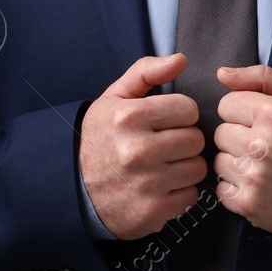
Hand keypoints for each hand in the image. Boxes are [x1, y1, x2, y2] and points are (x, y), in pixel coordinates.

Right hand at [79, 53, 208, 239]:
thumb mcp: (113, 99)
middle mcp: (138, 150)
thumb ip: (146, 71)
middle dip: (183, 140)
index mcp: (129, 117)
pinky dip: (180, 192)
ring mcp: (146, 183)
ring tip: (164, 166)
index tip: (165, 122)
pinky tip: (161, 187)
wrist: (74, 191)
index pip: (188, 108)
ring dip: (184, 167)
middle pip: (195, 139)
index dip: (179, 114)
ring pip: (197, 168)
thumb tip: (181, 59)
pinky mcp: (153, 210)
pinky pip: (191, 196)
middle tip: (164, 145)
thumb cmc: (99, 140)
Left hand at [212, 64, 271, 235]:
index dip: (243, 112)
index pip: (225, 105)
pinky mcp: (249, 203)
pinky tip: (259, 185)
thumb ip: (260, 77)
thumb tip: (221, 73)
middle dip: (239, 137)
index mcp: (271, 113)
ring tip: (264, 165)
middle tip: (265, 145)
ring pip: (219, 161)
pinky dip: (237, 188)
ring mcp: (253, 177)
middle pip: (220, 133)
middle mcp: (259, 145)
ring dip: (237, 163)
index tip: (260, 123)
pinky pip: (221, 189)